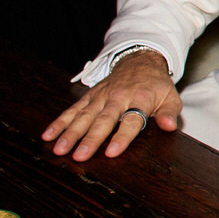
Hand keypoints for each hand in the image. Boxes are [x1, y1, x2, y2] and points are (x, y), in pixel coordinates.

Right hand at [42, 50, 182, 161]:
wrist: (140, 60)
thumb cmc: (156, 84)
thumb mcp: (170, 97)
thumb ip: (169, 113)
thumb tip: (170, 126)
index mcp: (140, 99)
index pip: (131, 121)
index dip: (121, 137)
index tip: (111, 152)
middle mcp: (118, 98)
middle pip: (103, 121)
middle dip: (90, 139)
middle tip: (79, 156)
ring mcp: (101, 97)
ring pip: (84, 116)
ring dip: (70, 133)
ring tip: (60, 149)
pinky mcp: (89, 96)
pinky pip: (72, 109)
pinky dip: (60, 122)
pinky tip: (48, 135)